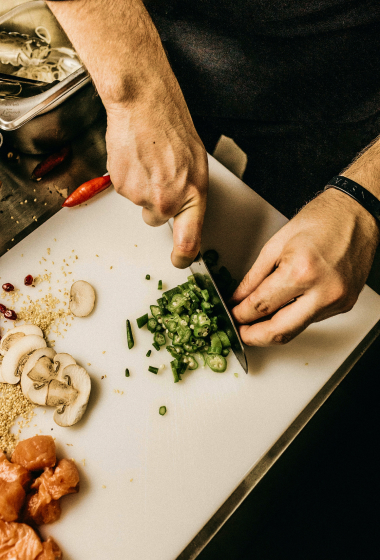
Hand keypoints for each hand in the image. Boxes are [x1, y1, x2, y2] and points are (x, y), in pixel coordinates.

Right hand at [104, 79, 207, 268]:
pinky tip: (135, 157)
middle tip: (159, 175)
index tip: (180, 260)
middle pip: (156, 219)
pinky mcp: (120, 186)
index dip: (183, 256)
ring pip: (140, 202)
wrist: (144, 105)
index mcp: (192, 196)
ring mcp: (141, 195)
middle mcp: (167, 201)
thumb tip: (184, 215)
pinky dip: (128, 176)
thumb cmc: (172, 128)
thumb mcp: (196, 165)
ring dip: (142, 186)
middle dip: (156, 203)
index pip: (188, 241)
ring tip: (148, 159)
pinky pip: (125, 189)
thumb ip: (190, 195)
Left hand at [231, 189, 379, 345]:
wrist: (356, 214)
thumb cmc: (321, 219)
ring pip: (296, 330)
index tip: (233, 315)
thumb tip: (239, 298)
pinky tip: (283, 309)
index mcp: (301, 271)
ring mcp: (337, 301)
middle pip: (280, 331)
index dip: (241, 315)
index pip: (261, 306)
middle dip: (255, 336)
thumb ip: (254, 276)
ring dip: (273, 329)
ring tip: (257, 322)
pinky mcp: (344, 304)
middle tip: (241, 332)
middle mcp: (323, 291)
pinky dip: (293, 317)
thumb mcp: (276, 244)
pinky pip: (311, 319)